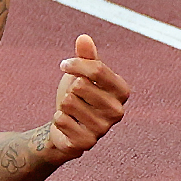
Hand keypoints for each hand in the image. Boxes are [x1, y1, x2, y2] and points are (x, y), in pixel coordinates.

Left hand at [48, 35, 130, 159]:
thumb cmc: (77, 96)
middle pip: (80, 86)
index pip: (96, 69)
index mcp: (121, 91)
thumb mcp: (81, 74)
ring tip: (72, 112)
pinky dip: (58, 119)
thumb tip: (84, 38)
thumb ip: (85, 57)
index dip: (74, 64)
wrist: (65, 127)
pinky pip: (61, 119)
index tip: (64, 65)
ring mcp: (103, 129)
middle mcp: (117, 111)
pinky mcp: (87, 143)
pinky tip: (67, 124)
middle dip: (69, 90)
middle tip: (74, 98)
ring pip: (68, 102)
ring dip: (63, 105)